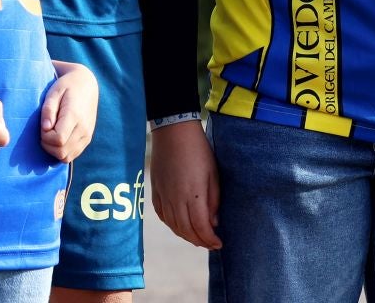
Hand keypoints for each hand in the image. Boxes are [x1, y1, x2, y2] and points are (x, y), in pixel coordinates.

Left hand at [40, 62, 98, 161]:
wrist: (87, 85)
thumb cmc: (66, 86)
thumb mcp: (54, 92)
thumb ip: (48, 110)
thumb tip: (45, 128)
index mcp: (75, 116)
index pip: (58, 140)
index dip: (46, 137)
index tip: (44, 125)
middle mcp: (83, 128)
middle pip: (61, 152)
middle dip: (47, 145)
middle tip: (45, 130)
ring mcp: (87, 136)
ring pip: (66, 157)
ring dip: (53, 150)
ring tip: (51, 134)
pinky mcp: (87, 139)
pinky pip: (72, 155)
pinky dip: (61, 151)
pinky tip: (57, 138)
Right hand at [149, 120, 220, 248]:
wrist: (173, 130)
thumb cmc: (198, 150)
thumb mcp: (213, 173)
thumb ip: (213, 200)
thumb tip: (213, 222)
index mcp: (193, 195)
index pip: (201, 227)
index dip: (210, 239)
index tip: (219, 244)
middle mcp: (175, 199)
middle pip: (186, 230)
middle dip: (199, 241)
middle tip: (210, 243)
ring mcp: (163, 195)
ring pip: (173, 225)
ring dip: (186, 235)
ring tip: (197, 238)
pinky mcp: (155, 190)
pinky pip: (162, 215)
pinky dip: (171, 225)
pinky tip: (179, 226)